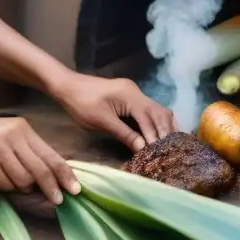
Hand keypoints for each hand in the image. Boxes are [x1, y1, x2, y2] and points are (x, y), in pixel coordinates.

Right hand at [0, 112, 79, 202]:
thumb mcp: (12, 134)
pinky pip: (5, 184)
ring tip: (16, 183)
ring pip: (23, 180)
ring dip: (23, 188)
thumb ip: (30, 151)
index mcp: (25, 130)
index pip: (51, 155)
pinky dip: (7, 187)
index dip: (64, 174)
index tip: (74, 189)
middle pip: (41, 169)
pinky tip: (1, 180)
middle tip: (58, 200)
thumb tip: (53, 175)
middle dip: (51, 188)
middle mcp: (14, 138)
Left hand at [54, 73, 178, 151]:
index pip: (149, 118)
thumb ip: (124, 134)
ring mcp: (134, 93)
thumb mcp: (101, 121)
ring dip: (165, 126)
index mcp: (129, 96)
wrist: (67, 86)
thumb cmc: (81, 104)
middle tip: (172, 151)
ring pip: (158, 109)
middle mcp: (136, 92)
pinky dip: (157, 122)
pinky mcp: (130, 96)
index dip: (156, 136)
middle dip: (166, 131)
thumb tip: (143, 148)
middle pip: (160, 112)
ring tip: (171, 144)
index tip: (160, 153)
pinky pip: (150, 109)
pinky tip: (161, 133)